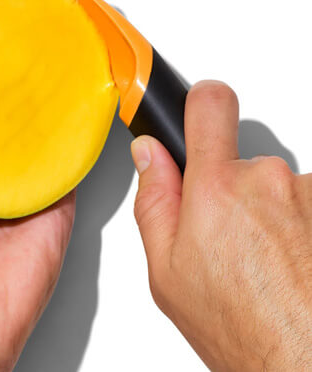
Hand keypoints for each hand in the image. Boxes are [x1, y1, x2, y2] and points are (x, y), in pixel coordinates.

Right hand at [131, 80, 311, 370]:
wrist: (301, 361)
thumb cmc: (238, 325)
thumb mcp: (166, 269)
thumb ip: (153, 199)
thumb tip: (150, 155)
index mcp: (215, 188)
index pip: (209, 104)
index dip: (200, 100)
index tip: (197, 105)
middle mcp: (267, 180)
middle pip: (238, 158)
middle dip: (228, 188)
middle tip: (226, 234)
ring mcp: (307, 194)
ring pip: (273, 186)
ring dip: (266, 213)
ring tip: (262, 260)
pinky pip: (303, 204)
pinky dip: (295, 228)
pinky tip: (289, 264)